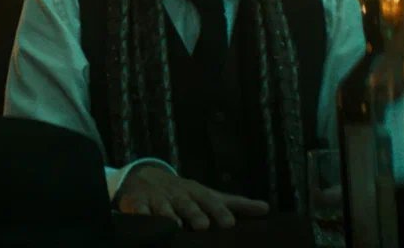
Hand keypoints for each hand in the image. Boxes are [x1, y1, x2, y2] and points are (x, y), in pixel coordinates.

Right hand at [117, 164, 268, 229]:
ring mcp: (157, 198)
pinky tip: (144, 219)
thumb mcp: (209, 195)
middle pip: (187, 204)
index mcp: (196, 193)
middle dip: (194, 213)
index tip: (229, 223)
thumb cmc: (185, 194)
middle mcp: (177, 195)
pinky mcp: (137, 203)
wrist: (146, 178)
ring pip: (162, 207)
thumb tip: (266, 208)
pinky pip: (138, 209)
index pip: (210, 202)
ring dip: (167, 215)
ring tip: (173, 225)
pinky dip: (140, 214)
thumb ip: (236, 204)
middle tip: (202, 225)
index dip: (219, 212)